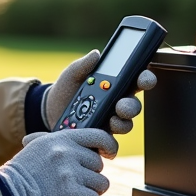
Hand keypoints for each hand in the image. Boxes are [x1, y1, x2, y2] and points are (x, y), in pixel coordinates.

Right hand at [0, 129, 119, 195]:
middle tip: (78, 185)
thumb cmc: (20, 172)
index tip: (109, 155)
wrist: (6, 192)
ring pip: (101, 184)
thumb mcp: (35, 147)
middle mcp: (68, 152)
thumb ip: (56, 142)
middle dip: (91, 177)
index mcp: (61, 138)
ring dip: (92, 193)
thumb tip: (77, 143)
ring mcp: (70, 172)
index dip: (109, 147)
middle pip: (99, 165)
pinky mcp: (70, 193)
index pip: (99, 136)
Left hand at [42, 50, 157, 133]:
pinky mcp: (102, 136)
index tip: (145, 79)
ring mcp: (110, 120)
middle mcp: (117, 103)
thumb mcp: (73, 74)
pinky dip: (107, 138)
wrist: (50, 110)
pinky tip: (99, 133)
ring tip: (111, 120)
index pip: (136, 81)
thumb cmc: (66, 89)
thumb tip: (96, 54)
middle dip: (131, 106)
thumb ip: (84, 64)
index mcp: (115, 84)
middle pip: (134, 105)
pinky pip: (112, 141)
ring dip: (121, 122)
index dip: (145, 79)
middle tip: (121, 106)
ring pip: (126, 124)